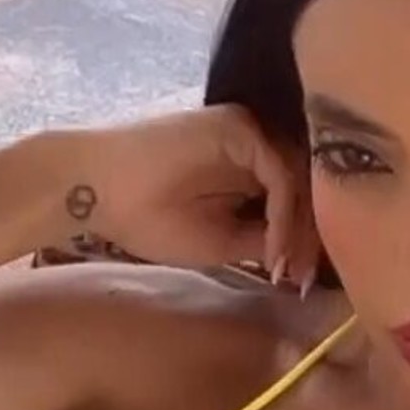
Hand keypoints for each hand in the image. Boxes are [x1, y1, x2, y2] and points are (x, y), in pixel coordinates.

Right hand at [62, 105, 322, 289]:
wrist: (99, 192)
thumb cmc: (149, 218)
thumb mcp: (221, 241)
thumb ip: (262, 240)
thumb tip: (303, 256)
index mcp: (249, 168)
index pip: (295, 199)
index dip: (305, 240)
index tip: (302, 281)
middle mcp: (255, 145)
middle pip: (303, 187)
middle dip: (310, 237)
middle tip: (306, 280)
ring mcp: (250, 133)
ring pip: (297, 180)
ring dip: (300, 230)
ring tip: (292, 270)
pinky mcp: (240, 128)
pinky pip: (279, 172)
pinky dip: (282, 214)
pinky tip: (273, 247)